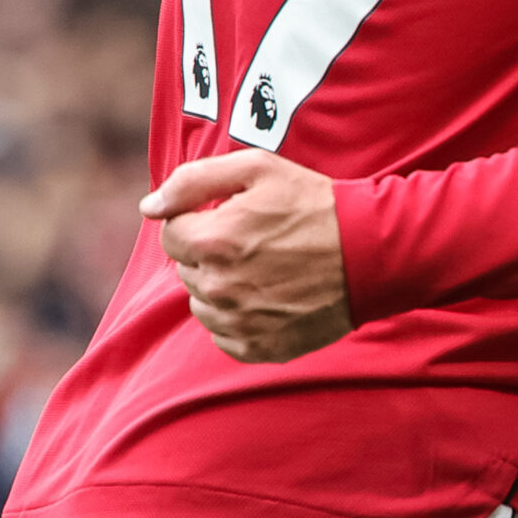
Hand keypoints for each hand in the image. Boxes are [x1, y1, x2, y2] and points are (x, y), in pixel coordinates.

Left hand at [143, 150, 354, 362]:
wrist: (369, 252)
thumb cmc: (314, 204)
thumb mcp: (258, 169)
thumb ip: (193, 181)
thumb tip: (148, 206)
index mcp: (212, 241)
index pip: (170, 233)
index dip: (198, 219)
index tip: (231, 214)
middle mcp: (218, 288)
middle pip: (186, 269)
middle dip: (210, 251)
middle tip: (254, 238)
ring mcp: (238, 323)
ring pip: (202, 304)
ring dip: (221, 285)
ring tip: (264, 266)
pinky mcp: (258, 348)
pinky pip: (225, 335)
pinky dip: (239, 316)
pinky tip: (270, 294)